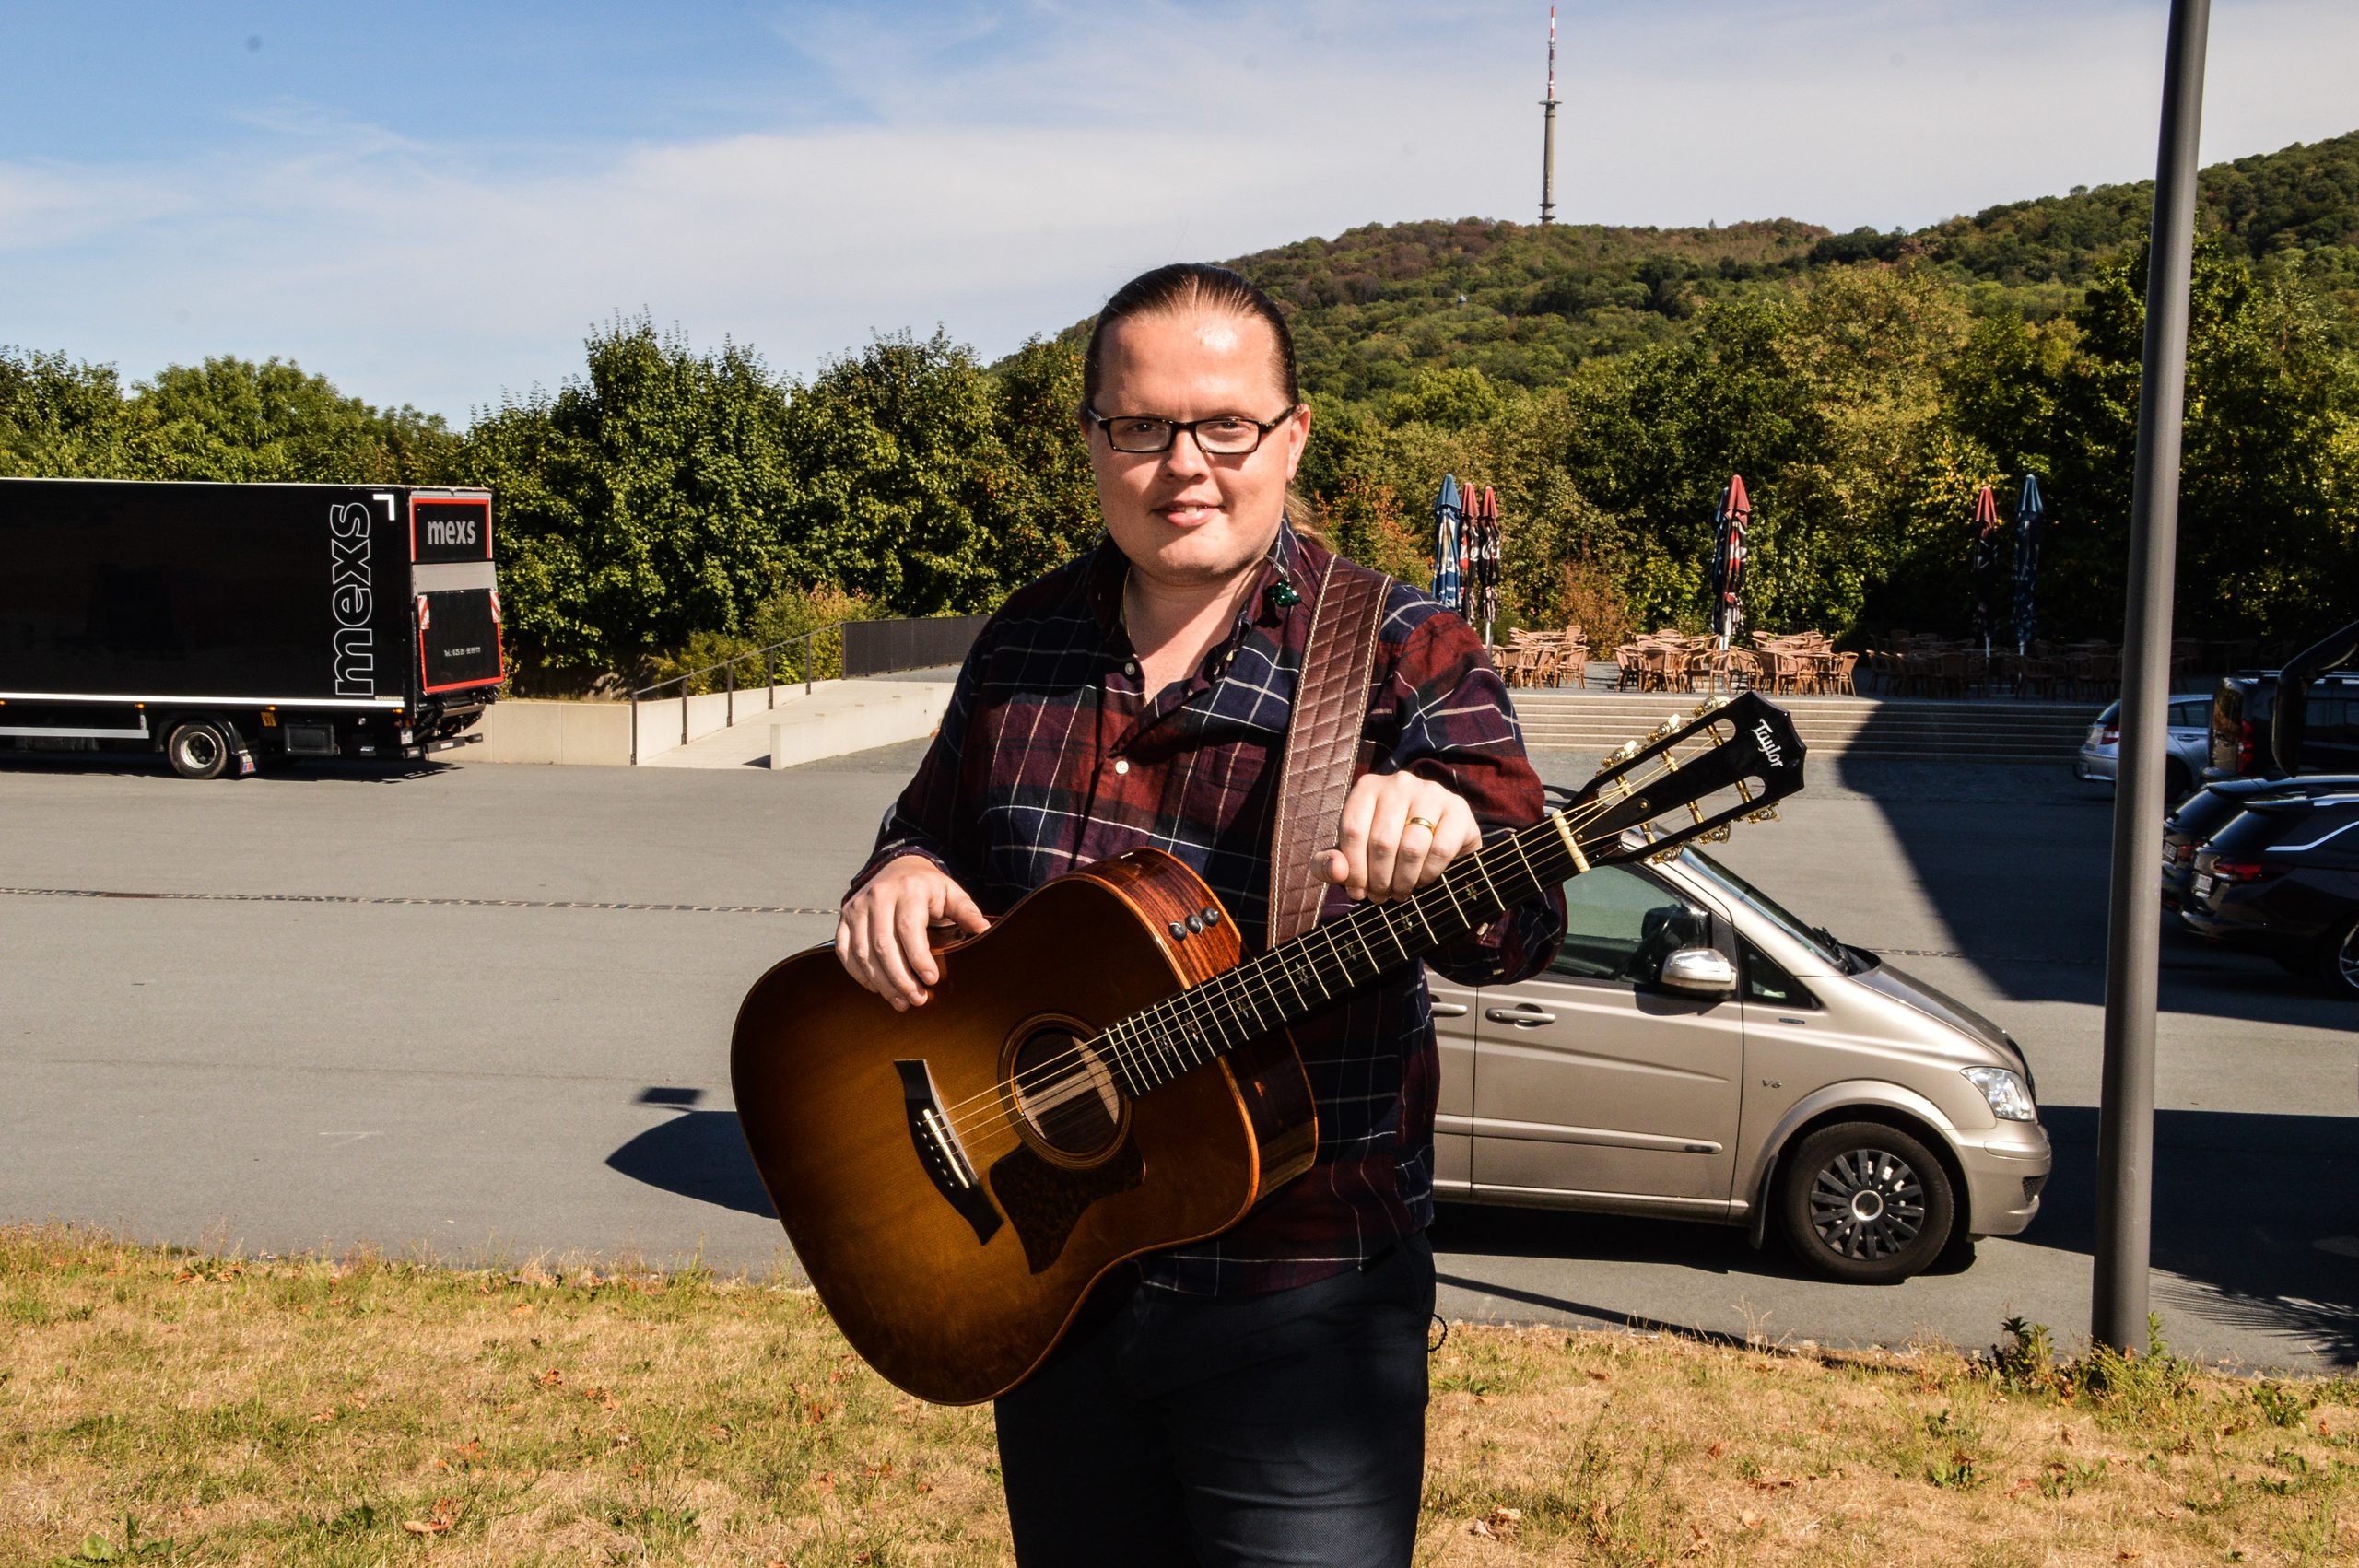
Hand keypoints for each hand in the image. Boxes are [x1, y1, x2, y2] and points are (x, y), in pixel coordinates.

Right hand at [836, 855, 988, 1010]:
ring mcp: (856, 908)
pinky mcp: (844, 919)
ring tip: (901, 1001)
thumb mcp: (951, 893)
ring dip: (881, 983)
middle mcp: (878, 896)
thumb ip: (967, 911)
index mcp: (908, 889)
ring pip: (863, 953)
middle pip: (883, 945)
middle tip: (917, 999)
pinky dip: (860, 974)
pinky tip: (877, 988)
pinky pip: (845, 952)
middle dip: (900, 979)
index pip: (909, 928)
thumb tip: (984, 930)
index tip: (931, 980)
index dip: (919, 957)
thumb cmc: (927, 887)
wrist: (897, 868)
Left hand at [1316, 773, 1480, 903]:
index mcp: (1367, 787)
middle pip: (1381, 841)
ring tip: (1400, 892)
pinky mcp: (1458, 809)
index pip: (1353, 830)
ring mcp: (1431, 792)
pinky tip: (1422, 880)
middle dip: (1379, 878)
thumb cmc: (1388, 844)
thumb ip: (1330, 863)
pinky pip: (1440, 849)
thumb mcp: (1353, 853)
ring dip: (1403, 880)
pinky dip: (1428, 873)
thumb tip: (1336, 872)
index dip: (1353, 869)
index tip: (1357, 892)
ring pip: (1411, 847)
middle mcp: (1399, 783)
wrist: (1439, 836)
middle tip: (1381, 896)